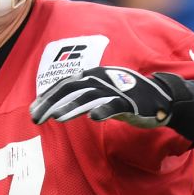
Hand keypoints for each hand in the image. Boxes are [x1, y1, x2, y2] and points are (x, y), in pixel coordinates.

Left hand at [30, 66, 192, 129]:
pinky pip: (114, 106)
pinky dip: (103, 110)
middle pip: (72, 90)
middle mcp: (101, 80)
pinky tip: (93, 118)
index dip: (47, 97)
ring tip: (58, 118)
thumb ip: (81, 96)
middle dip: (52, 103)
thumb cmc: (126, 96)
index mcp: (92, 76)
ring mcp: (115, 90)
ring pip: (89, 98)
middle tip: (36, 118)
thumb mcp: (101, 92)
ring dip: (72, 107)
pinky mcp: (130, 103)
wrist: (161, 98)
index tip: (32, 111)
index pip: (64, 85)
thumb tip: (55, 106)